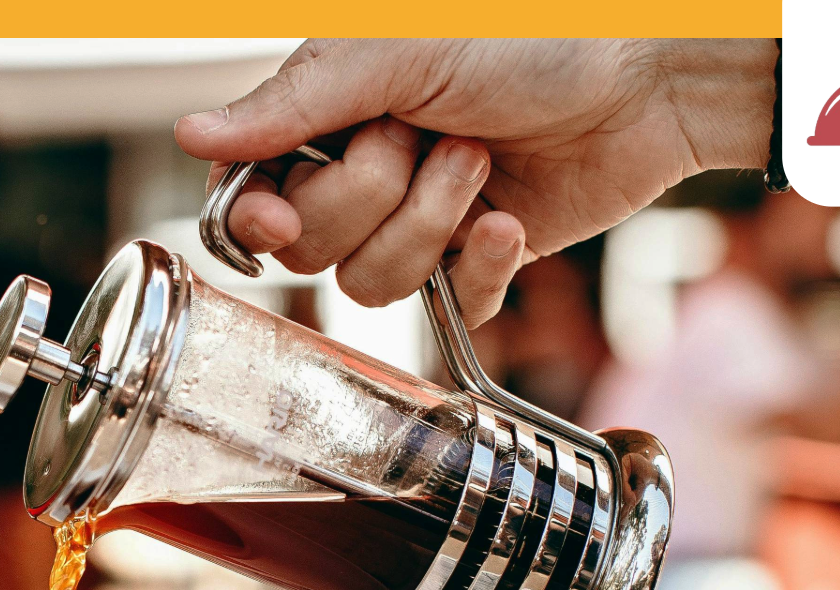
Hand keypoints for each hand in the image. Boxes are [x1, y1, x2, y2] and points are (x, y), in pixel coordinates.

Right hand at [176, 39, 775, 323]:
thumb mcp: (394, 51)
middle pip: (307, 247)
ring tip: (479, 162)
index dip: (258, 216)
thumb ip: (289, 103)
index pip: (249, 193)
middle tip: (422, 137)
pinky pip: (446, 307)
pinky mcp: (477, 262)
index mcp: (328, 114)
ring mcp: (420, 221)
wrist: (649, 71)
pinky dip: (480, 265)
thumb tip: (190, 134)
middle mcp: (364, 172)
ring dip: (429, 223)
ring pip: (370, 284)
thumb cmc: (531, 33)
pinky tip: (508, 216)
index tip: (277, 213)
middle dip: (369, 198)